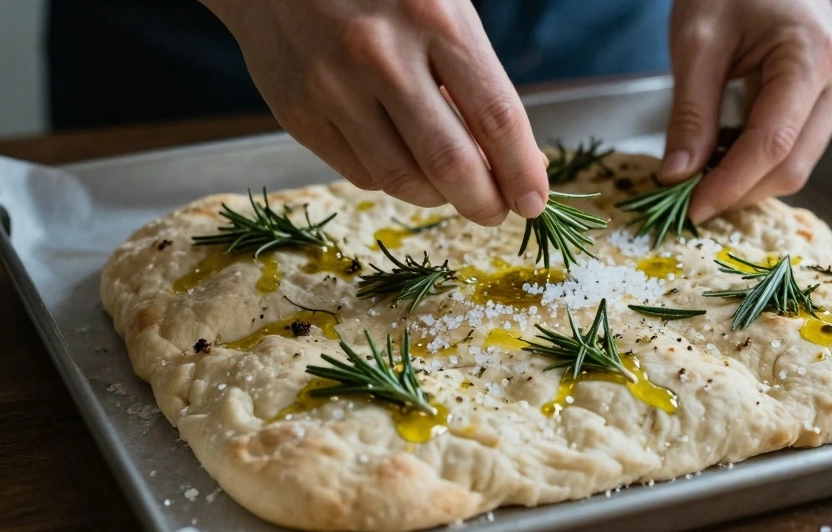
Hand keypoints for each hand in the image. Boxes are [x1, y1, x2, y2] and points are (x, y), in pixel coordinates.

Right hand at [200, 0, 548, 225]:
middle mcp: (381, 55)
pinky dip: (393, 179)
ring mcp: (331, 87)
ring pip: (403, 180)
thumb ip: (479, 83)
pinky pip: (361, 174)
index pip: (496, 118)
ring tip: (452, 188)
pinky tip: (403, 159)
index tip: (534, 202)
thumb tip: (521, 163)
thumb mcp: (443, 9)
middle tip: (496, 211)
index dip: (522, 171)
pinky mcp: (297, 114)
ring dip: (440, 197)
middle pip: (450, 164)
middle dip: (485, 203)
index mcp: (434, 17)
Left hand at [660, 0, 831, 221]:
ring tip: (699, 179)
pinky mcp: (826, 98)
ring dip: (747, 181)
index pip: (772, 144)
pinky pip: (794, 146)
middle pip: (792, 165)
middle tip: (687, 201)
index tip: (691, 209)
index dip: (730, 185)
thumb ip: (690, 114)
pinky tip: (719, 159)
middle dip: (739, 191)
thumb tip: (677, 175)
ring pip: (796, 163)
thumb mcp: (697, 43)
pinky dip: (756, 163)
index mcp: (812, 57)